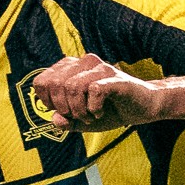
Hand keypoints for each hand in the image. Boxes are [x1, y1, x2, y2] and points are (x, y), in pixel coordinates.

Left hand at [27, 53, 161, 129]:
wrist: (142, 108)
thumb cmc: (110, 110)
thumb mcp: (83, 121)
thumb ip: (66, 122)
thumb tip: (55, 120)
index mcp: (70, 68)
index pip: (41, 82)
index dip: (47, 102)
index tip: (63, 112)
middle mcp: (83, 62)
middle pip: (55, 84)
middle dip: (63, 108)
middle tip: (78, 117)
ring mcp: (99, 68)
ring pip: (73, 87)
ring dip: (79, 111)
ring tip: (91, 117)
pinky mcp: (114, 78)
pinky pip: (93, 90)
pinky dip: (93, 108)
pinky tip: (100, 113)